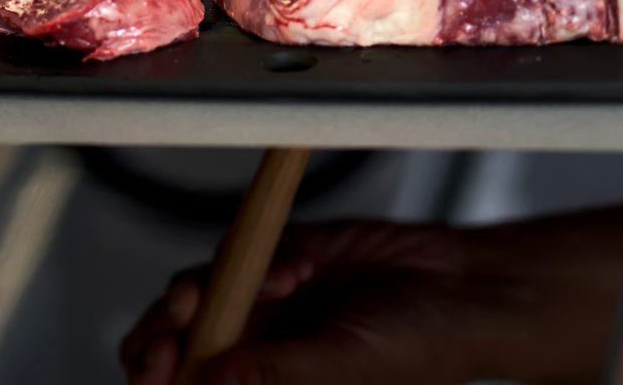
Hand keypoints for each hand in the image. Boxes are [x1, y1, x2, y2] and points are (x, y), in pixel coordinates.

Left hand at [119, 209, 622, 384]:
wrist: (463, 286)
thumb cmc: (421, 348)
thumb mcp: (345, 366)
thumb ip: (279, 374)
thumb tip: (212, 381)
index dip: (158, 376)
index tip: (160, 356)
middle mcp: (253, 354)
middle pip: (173, 345)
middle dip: (168, 328)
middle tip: (187, 310)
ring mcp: (261, 306)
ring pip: (197, 293)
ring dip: (218, 284)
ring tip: (267, 282)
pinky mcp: (279, 257)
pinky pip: (239, 250)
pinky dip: (261, 251)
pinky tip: (301, 262)